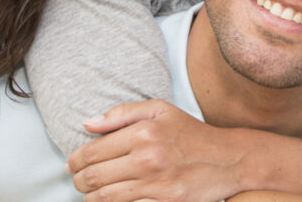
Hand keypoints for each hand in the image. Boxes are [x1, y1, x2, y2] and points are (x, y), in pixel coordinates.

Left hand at [66, 99, 243, 201]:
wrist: (229, 158)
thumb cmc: (192, 134)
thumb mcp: (160, 110)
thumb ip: (122, 113)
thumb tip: (88, 124)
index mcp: (143, 132)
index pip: (93, 151)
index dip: (75, 161)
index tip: (72, 164)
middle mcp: (147, 158)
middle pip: (94, 177)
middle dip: (79, 181)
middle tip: (79, 181)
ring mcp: (156, 183)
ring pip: (105, 198)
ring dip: (91, 198)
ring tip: (91, 194)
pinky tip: (111, 201)